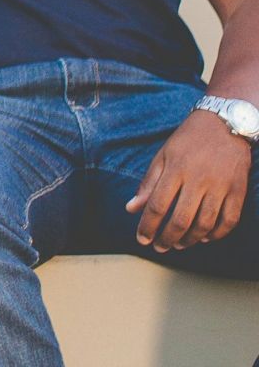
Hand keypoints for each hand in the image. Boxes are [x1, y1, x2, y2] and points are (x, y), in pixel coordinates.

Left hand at [125, 110, 250, 250]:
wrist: (225, 123)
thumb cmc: (188, 140)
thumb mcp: (163, 155)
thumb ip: (148, 183)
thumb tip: (131, 209)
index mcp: (175, 170)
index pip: (157, 206)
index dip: (147, 226)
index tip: (142, 239)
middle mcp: (198, 180)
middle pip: (181, 219)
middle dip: (167, 238)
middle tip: (160, 247)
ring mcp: (221, 186)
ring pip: (205, 223)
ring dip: (190, 239)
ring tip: (179, 244)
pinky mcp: (238, 190)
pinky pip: (230, 220)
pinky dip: (217, 234)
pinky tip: (205, 237)